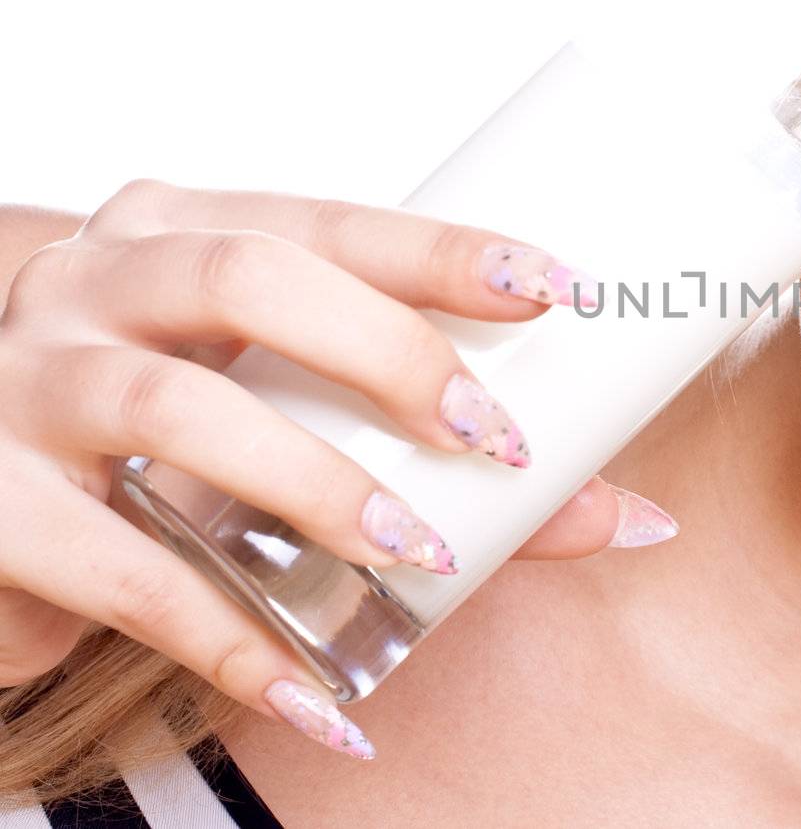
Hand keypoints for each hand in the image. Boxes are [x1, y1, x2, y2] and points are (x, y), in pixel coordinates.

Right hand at [0, 179, 675, 757]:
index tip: (559, 288)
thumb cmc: (168, 435)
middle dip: (393, 354)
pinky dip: (232, 637)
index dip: (444, 251)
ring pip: (179, 410)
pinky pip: (121, 573)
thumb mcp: (286, 409)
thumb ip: (444, 454)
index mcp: (181, 231)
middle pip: (252, 281)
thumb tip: (628, 514)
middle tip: (497, 438)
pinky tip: (320, 691)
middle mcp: (95, 283)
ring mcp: (27, 385)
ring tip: (422, 553)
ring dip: (321, 487)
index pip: (328, 219)